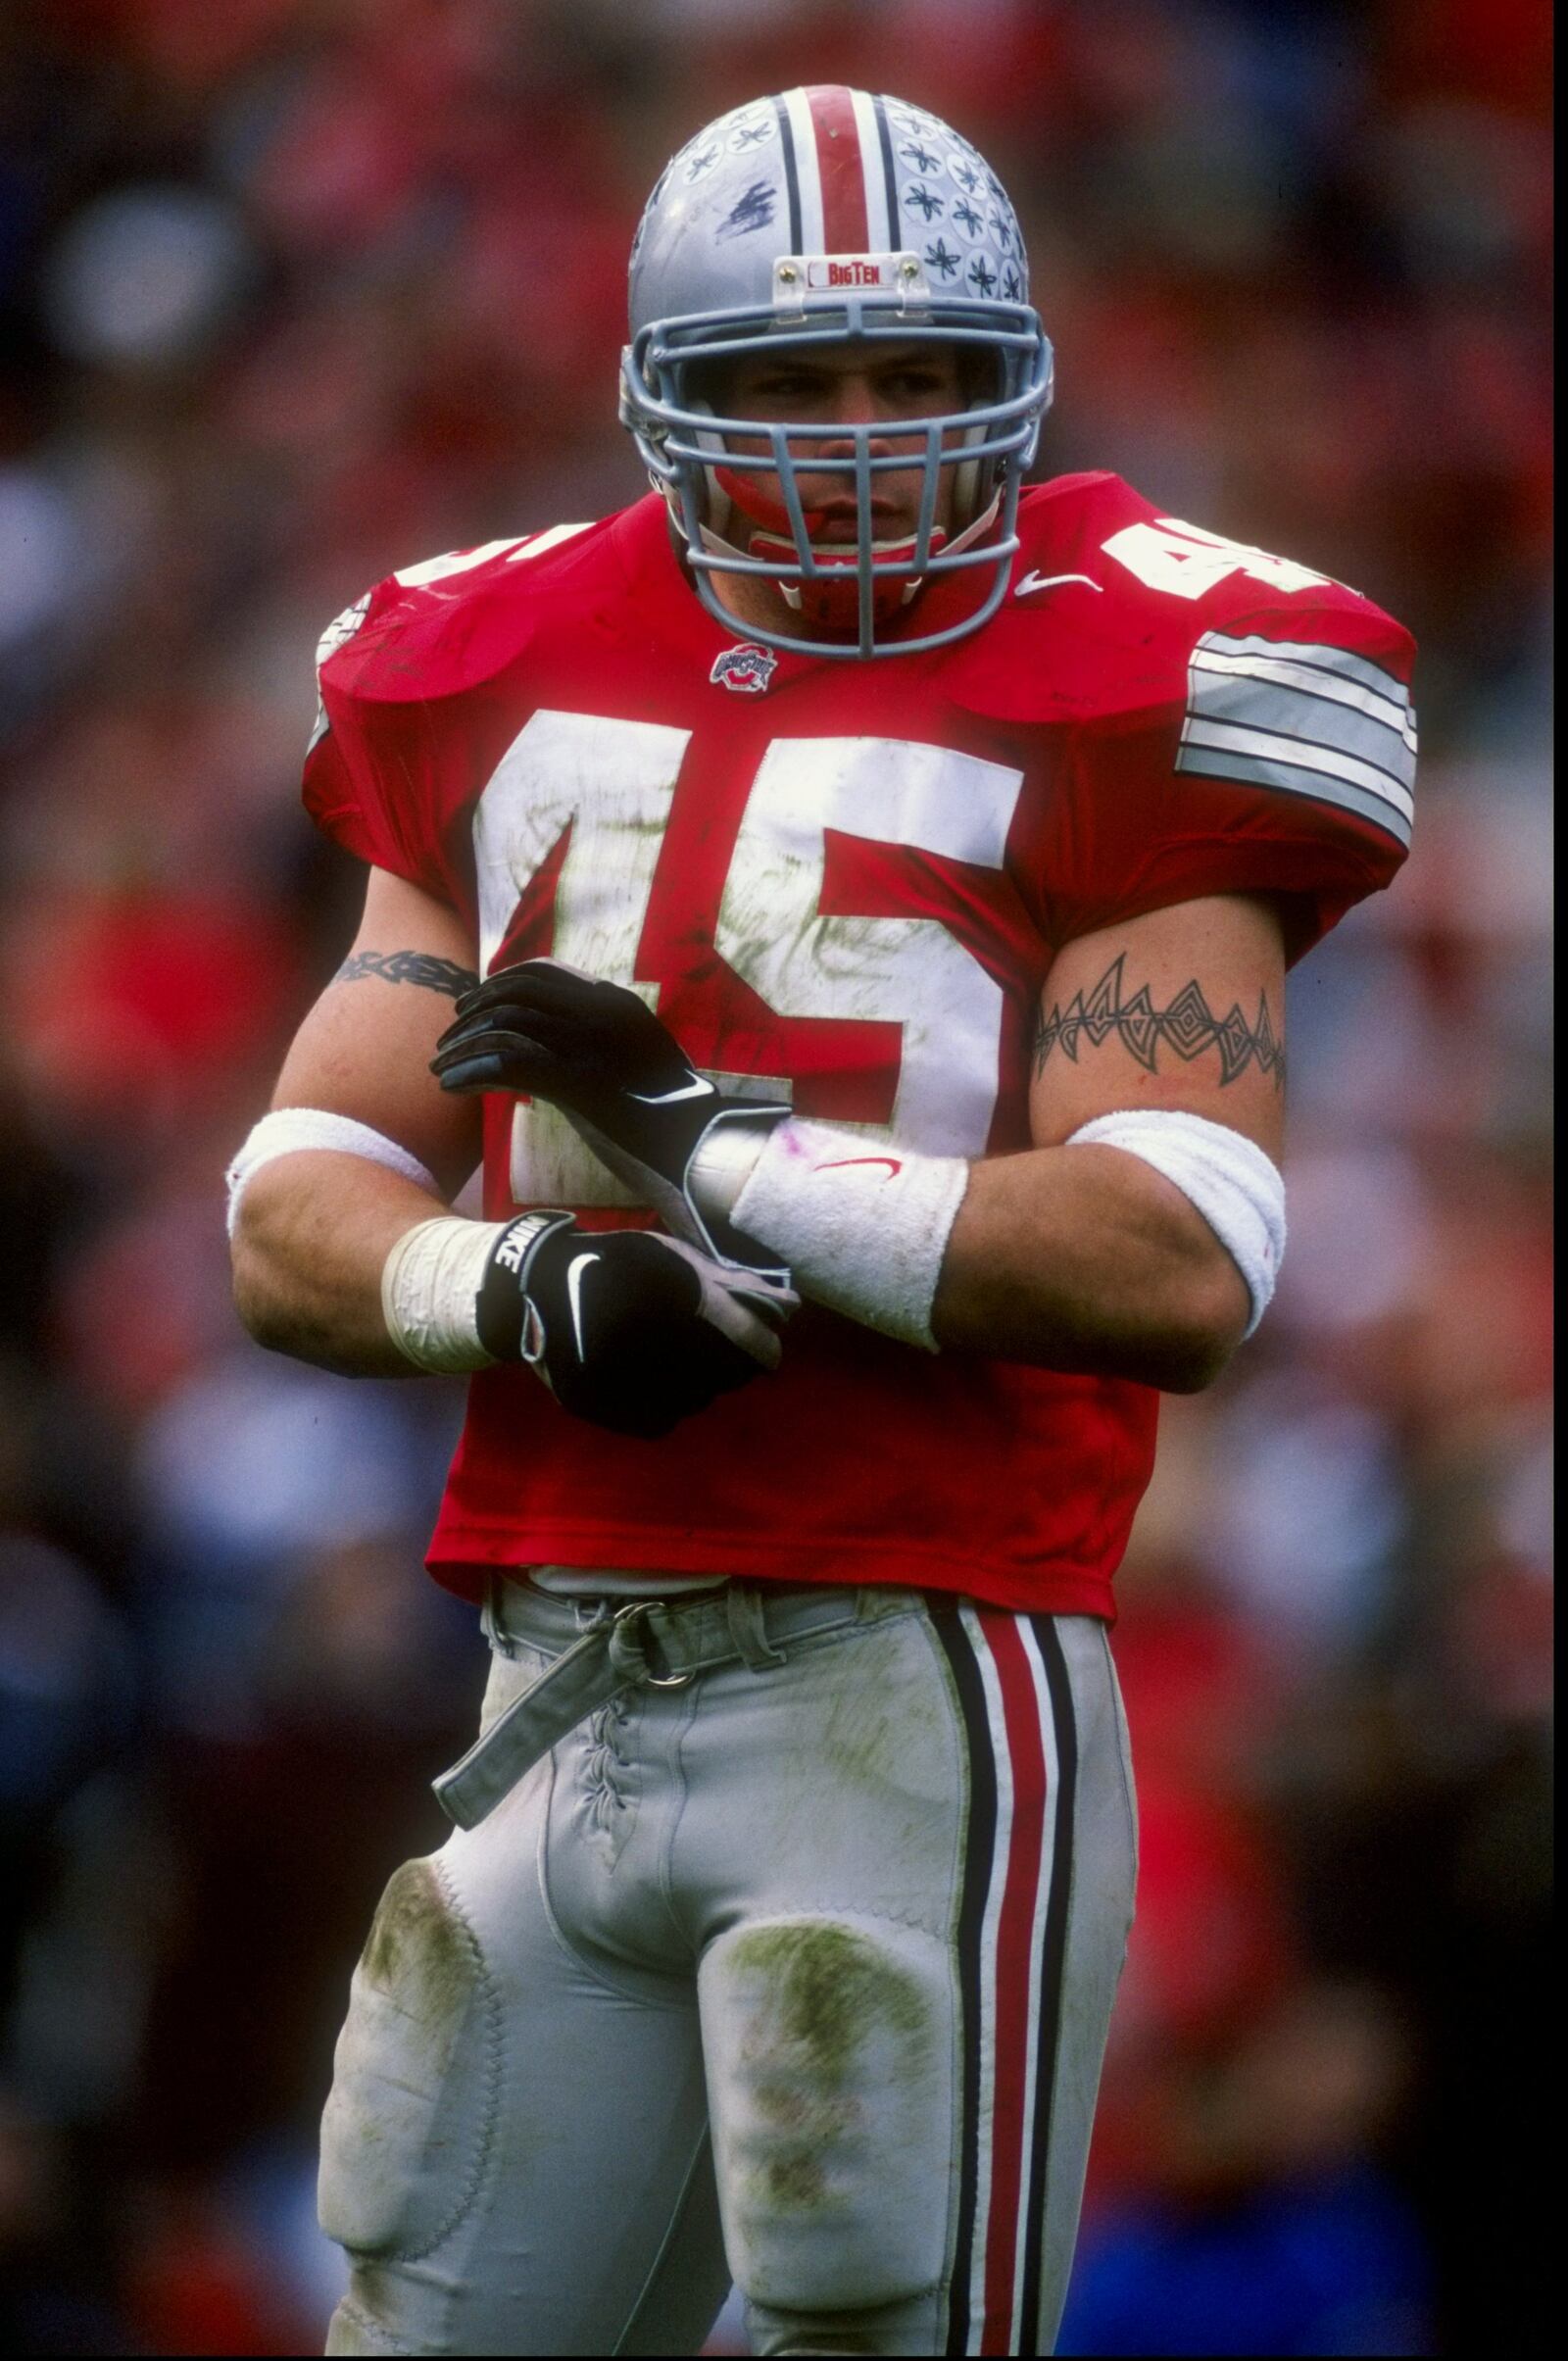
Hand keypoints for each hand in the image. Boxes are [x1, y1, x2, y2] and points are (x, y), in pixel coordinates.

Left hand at [432, 961, 788, 1273]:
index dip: (500, 983)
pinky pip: (508, 1064)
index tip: (476, 1004)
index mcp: (616, 1003)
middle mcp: (601, 1014)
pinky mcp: (580, 1084)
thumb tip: (553, 1052)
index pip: (543, 972)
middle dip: (472, 1011)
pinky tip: (453, 1088)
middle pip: (515, 992)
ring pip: (504, 1025)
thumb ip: (600, 1048)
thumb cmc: (671, 1118)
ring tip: (441, 1068)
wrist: (702, 1150)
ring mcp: (591, 1047)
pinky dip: (472, 1072)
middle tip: (449, 1037)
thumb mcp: (637, 1066)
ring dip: (463, 1046)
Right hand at [477, 1210, 796, 1437]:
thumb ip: (727, 1282)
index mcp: (670, 1295)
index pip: (744, 1337)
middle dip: (731, 1366)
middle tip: (720, 1354)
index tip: (769, 1354)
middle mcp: (645, 1339)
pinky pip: (661, 1420)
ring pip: (695, 1401)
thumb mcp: (671, 1256)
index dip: (764, 1348)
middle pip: (724, 1375)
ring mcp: (618, 1377)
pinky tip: (656, 1384)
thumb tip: (787, 1307)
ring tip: (680, 1364)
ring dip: (702, 1387)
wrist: (533, 1287)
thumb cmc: (615, 1264)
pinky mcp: (599, 1404)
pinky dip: (669, 1407)